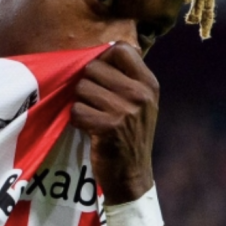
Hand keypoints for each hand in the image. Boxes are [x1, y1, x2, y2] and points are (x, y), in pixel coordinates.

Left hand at [71, 43, 158, 204]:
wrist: (132, 175)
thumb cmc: (131, 135)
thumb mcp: (140, 102)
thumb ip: (125, 77)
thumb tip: (100, 50)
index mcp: (149, 83)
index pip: (121, 49)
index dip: (103, 59)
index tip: (101, 76)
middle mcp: (140, 94)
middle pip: (93, 68)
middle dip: (87, 84)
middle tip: (94, 103)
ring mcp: (125, 110)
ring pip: (82, 88)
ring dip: (80, 102)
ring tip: (93, 116)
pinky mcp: (107, 127)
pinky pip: (76, 110)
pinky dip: (77, 119)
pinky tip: (89, 128)